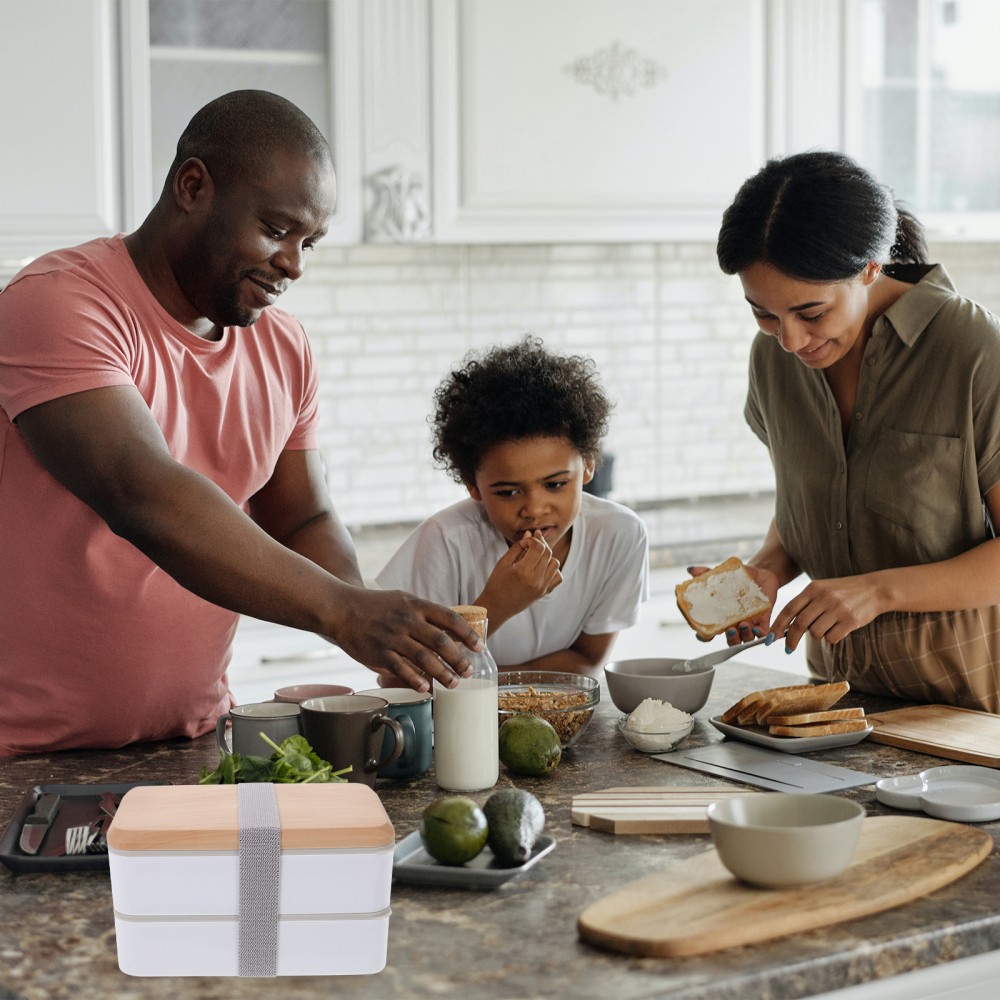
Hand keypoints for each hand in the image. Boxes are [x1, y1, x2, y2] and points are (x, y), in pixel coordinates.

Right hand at [326, 587, 481, 692]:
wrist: (342, 609)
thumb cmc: (376, 606)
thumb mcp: (404, 600)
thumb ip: (426, 614)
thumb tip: (451, 631)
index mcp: (416, 606)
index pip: (449, 618)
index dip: (467, 634)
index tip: (479, 646)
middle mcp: (407, 621)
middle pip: (441, 641)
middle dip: (459, 659)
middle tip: (469, 672)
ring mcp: (393, 638)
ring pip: (424, 658)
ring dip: (442, 673)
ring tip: (454, 683)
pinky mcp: (378, 653)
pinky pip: (401, 669)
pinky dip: (415, 680)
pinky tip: (426, 688)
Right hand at [479, 530, 562, 626]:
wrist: (496, 607)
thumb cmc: (496, 583)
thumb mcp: (503, 562)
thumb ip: (518, 547)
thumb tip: (530, 533)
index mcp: (523, 571)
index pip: (538, 547)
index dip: (533, 539)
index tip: (524, 542)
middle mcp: (536, 580)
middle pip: (548, 553)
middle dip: (541, 544)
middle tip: (531, 543)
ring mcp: (542, 587)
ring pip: (555, 563)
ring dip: (547, 556)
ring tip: (535, 556)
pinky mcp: (544, 592)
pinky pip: (558, 577)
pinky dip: (553, 569)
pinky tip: (541, 568)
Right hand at [687, 563, 779, 645]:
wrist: (759, 574)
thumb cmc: (737, 577)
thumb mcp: (721, 575)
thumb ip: (706, 573)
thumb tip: (691, 570)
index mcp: (721, 616)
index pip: (710, 632)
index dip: (704, 636)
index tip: (701, 634)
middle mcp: (734, 623)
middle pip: (730, 640)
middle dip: (730, 639)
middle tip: (729, 630)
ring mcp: (749, 623)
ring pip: (746, 638)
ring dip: (744, 635)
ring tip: (744, 624)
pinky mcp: (764, 620)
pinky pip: (764, 633)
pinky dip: (761, 634)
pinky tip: (757, 628)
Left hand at [771, 575, 885, 651]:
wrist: (874, 589)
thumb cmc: (843, 592)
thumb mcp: (822, 590)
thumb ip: (805, 604)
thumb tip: (785, 627)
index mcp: (813, 588)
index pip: (789, 609)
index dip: (777, 625)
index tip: (770, 638)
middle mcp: (824, 597)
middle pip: (799, 624)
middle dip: (791, 639)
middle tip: (789, 649)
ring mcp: (838, 609)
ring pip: (815, 633)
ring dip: (817, 635)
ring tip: (827, 626)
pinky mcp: (850, 620)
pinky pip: (831, 638)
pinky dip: (831, 638)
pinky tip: (839, 629)